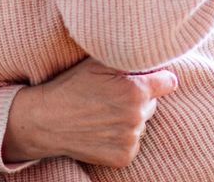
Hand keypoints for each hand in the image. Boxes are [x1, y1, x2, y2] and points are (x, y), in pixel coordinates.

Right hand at [3, 57, 177, 167]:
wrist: (45, 121)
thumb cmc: (70, 86)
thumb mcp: (96, 62)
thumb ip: (127, 58)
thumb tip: (152, 55)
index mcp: (135, 90)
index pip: (168, 82)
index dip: (159, 79)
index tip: (151, 79)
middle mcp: (137, 116)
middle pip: (152, 103)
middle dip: (139, 99)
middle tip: (112, 97)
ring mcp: (130, 139)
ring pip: (141, 124)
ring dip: (129, 120)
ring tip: (103, 114)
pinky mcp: (123, 157)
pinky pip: (132, 144)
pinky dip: (121, 139)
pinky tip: (102, 130)